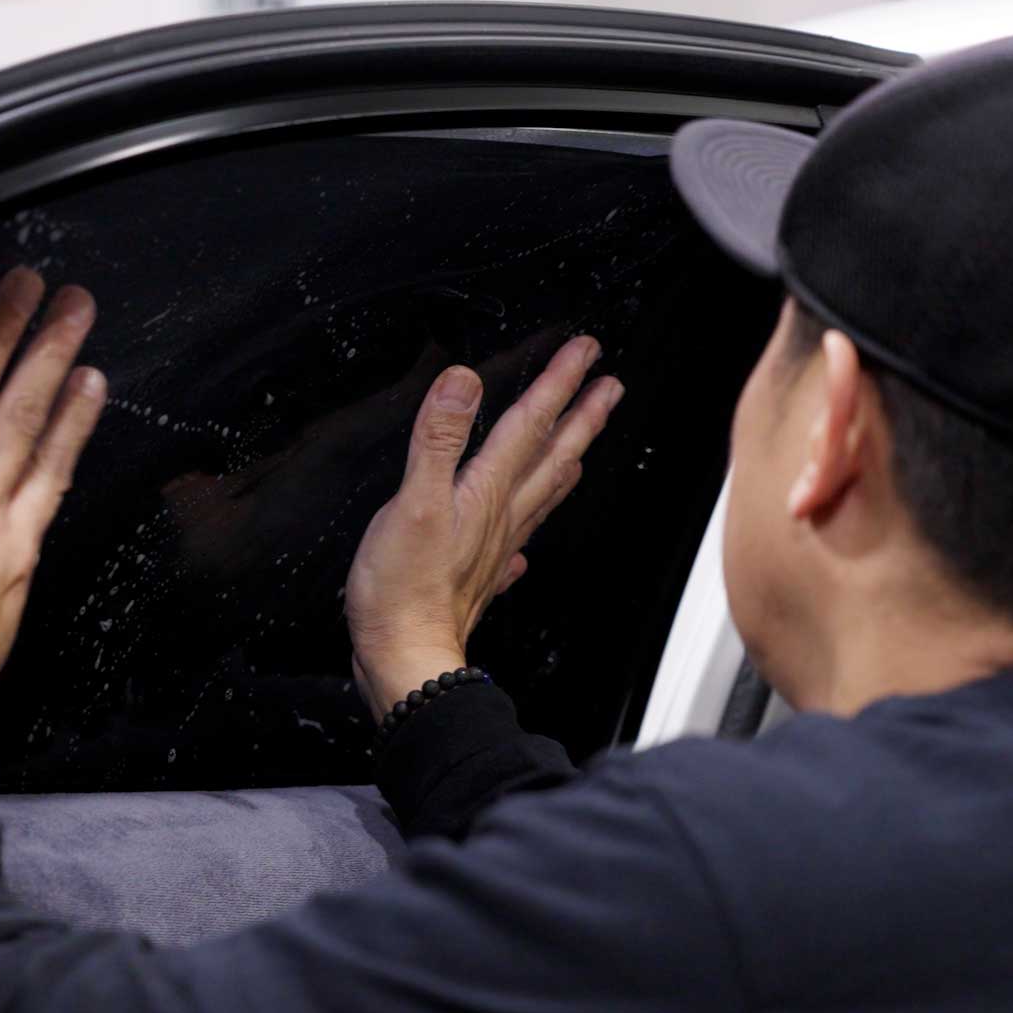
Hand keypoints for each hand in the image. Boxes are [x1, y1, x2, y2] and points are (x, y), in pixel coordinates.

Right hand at [344, 336, 622, 718]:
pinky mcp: (475, 580)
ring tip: (584, 446)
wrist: (405, 660)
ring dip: (566, 462)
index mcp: (483, 492)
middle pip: (550, 456)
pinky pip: (514, 548)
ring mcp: (492, 550)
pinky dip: (526, 534)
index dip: (557, 383)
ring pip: (540, 496)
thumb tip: (463, 381)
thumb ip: (438, 439)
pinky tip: (525, 545)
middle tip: (610, 387)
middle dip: (581, 416)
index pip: (529, 424)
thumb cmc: (402, 590)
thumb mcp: (412, 502)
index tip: (585, 351)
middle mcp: (498, 517)